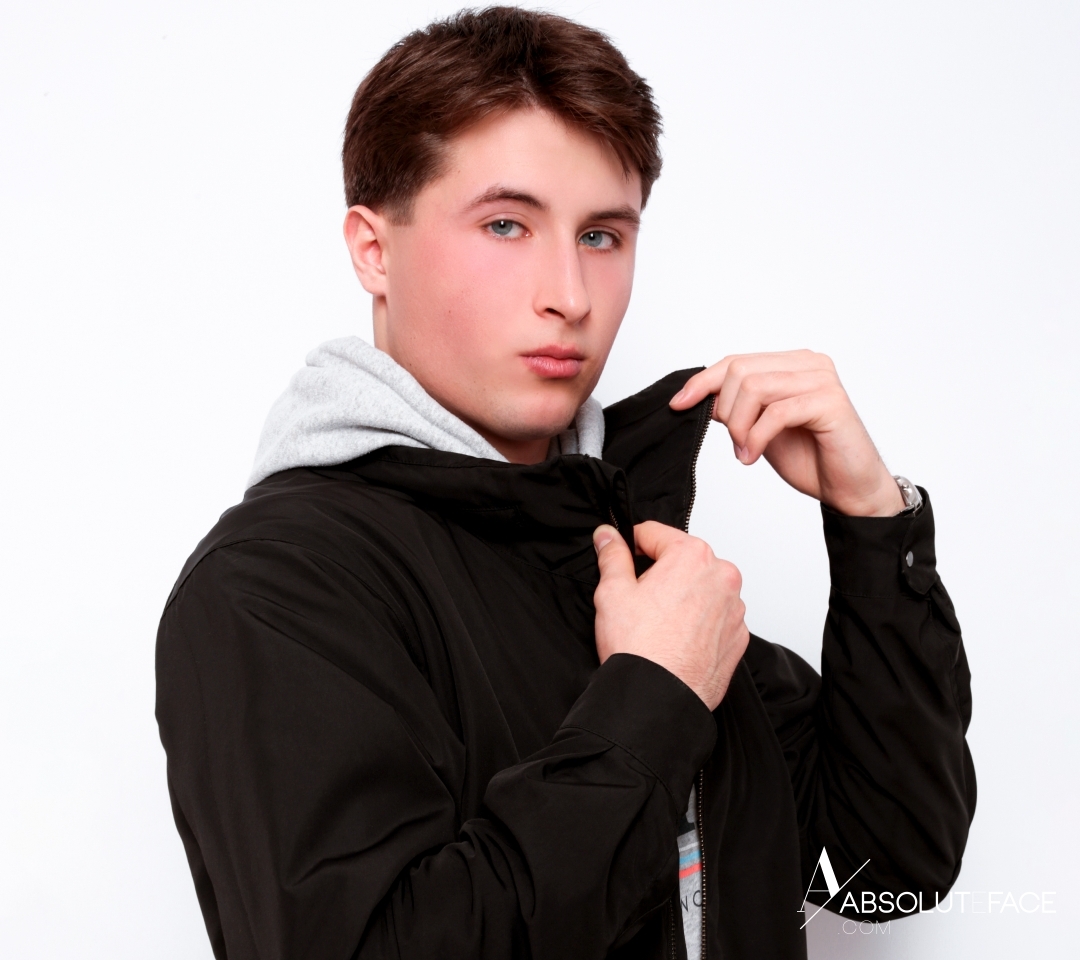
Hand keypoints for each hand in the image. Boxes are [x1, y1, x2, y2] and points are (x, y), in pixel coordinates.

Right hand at [592, 522, 748, 710]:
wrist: (658, 698)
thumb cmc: (640, 647)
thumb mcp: (613, 591)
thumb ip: (612, 555)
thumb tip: (607, 536)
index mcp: (692, 556)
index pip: (655, 533)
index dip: (632, 546)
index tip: (624, 559)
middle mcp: (722, 577)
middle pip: (683, 561)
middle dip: (661, 573)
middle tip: (639, 600)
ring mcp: (734, 608)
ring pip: (701, 589)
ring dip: (682, 597)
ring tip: (658, 624)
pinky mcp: (737, 636)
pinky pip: (715, 617)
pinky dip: (698, 622)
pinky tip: (676, 638)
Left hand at [670, 350, 904, 516]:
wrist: (849, 488)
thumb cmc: (810, 457)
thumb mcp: (759, 427)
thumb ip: (736, 407)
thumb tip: (698, 397)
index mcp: (792, 363)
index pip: (736, 361)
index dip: (703, 382)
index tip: (679, 404)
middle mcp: (809, 363)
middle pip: (740, 371)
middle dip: (726, 410)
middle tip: (734, 441)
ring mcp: (822, 379)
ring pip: (755, 388)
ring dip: (740, 426)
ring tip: (745, 451)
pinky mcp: (830, 401)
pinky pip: (776, 412)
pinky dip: (756, 436)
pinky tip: (753, 456)